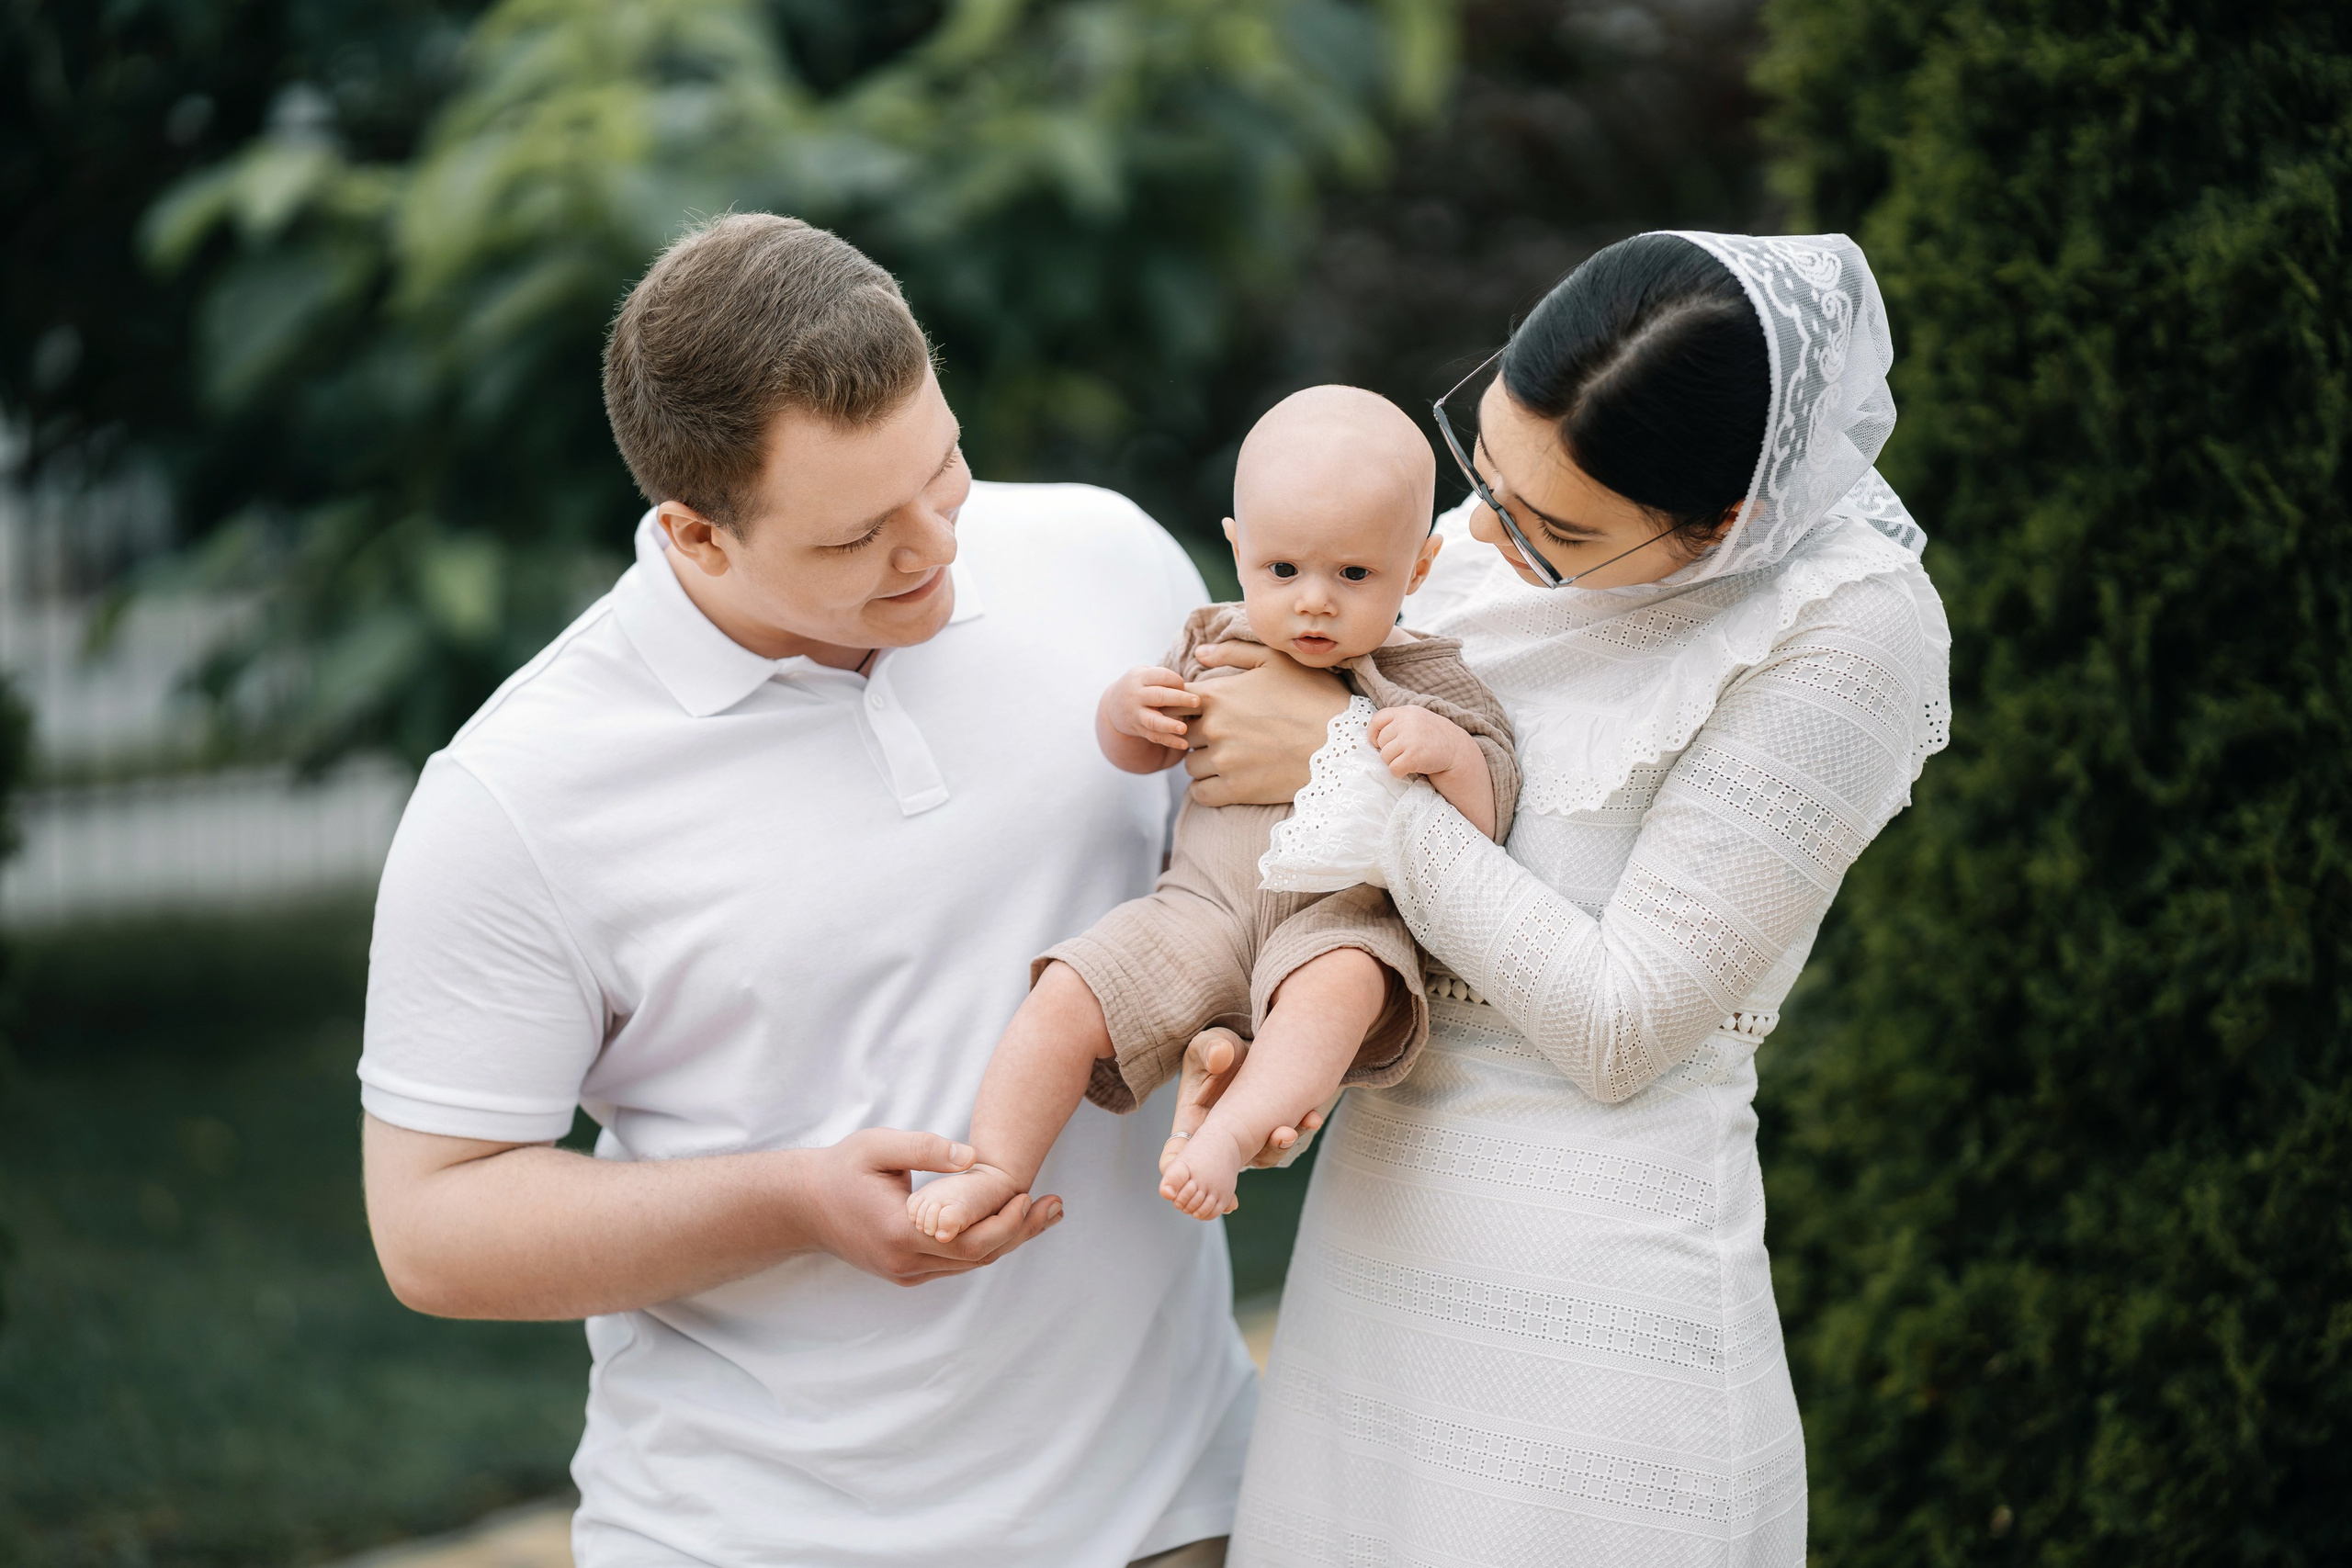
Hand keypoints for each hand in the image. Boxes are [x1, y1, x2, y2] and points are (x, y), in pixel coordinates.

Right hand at [799, 1128, 1060, 1285]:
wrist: (802, 1205)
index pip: (967, 1240)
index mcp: (900, 1233)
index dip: (1005, 1223)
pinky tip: (1008, 1222)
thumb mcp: (879, 1146)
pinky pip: (954, 1263)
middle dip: (1021, 1232)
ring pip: (969, 1264)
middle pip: (977, 1257)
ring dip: (1008, 1240)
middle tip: (1056, 1206)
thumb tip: (974, 1158)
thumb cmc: (841, 1169)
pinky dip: (984, 1245)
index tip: (1029, 1196)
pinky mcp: (905, 1271)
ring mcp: (905, 1272)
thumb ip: (926, 1149)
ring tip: (1045, 1213)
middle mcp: (905, 1262)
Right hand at [1108, 665, 1198, 750]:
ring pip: (1153, 721)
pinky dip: (1169, 741)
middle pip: (1157, 696)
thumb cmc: (1140, 686)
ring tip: (1183, 728)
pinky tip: (1184, 745)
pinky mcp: (1139, 730)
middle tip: (1196, 701)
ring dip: (1169, 725)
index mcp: (1139, 678)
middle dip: (1178, 699)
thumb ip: (1163, 677)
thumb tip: (1191, 687)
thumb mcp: (1144, 674)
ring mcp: (1136, 714)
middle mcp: (1136, 696)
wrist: (1113, 705)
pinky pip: (1155, 737)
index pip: (1160, 676)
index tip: (1185, 685)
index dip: (1175, 680)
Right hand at [1161, 1026, 1323, 1175]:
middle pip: (1231, 1167)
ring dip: (1283, 1144)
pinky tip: (1312, 1117)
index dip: (1180, 1177)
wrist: (1247, 1048)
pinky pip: (1285, 1137)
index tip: (1198, 1188)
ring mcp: (1247, 1137)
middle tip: (1282, 1134)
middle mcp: (1220, 1139)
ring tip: (1298, 1124)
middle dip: (1260, 1155)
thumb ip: (1210, 1050)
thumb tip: (1219, 1059)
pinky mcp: (1270, 1128)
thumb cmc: (1218, 1049)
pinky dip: (1301, 1128)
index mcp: (1193, 1123)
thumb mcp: (1209, 1044)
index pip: (1177, 1157)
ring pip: (1265, 1155)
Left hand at [1181, 643, 1350, 806]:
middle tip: (1226, 735)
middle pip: (1182, 734)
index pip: (1176, 701)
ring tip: (1231, 757)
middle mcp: (1213, 728)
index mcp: (1217, 695)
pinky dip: (1208, 789)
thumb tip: (1198, 655)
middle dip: (1197, 734)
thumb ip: (1232, 653)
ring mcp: (1223, 761)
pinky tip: (1228, 780)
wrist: (1343, 744)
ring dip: (1203, 762)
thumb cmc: (1313, 697)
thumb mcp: (1276, 662)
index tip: (1205, 711)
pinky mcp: (1235, 790)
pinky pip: (1200, 793)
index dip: (1188, 706)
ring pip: (1190, 765)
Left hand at [1369, 705, 1479, 779]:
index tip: (1378, 742)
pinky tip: (1411, 768)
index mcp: (1407, 712)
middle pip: (1381, 741)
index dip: (1374, 733)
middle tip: (1405, 752)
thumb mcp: (1417, 720)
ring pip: (1384, 756)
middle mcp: (1407, 722)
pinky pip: (1393, 768)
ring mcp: (1410, 739)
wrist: (1457, 751)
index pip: (1378, 719)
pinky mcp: (1413, 756)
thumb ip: (1397, 722)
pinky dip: (1399, 772)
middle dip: (1389, 750)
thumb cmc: (1433, 738)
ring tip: (1410, 759)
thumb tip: (1371, 737)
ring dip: (1394, 762)